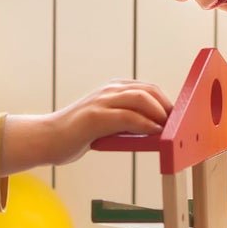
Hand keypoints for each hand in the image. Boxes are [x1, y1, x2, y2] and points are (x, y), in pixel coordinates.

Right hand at [1, 80, 170, 171]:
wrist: (47, 138)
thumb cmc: (76, 134)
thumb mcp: (106, 124)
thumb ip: (125, 123)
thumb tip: (154, 131)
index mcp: (112, 90)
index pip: (148, 89)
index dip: (166, 102)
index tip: (178, 119)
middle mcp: (109, 91)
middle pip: (149, 90)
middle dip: (168, 106)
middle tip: (178, 125)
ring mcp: (102, 101)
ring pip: (141, 98)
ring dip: (160, 113)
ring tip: (169, 129)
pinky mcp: (96, 116)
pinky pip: (128, 117)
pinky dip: (145, 124)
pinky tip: (154, 133)